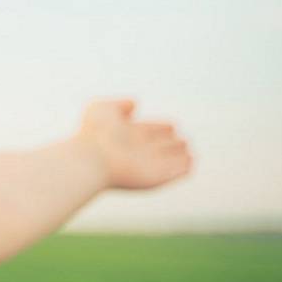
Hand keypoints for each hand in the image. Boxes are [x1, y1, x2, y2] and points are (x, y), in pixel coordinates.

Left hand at [71, 98, 193, 190]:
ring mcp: (148, 164)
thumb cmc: (93, 134)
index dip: (161, 128)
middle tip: (182, 140)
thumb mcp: (102, 109)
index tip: (171, 126)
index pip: (150, 130)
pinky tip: (190, 162)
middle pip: (159, 146)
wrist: (91, 160)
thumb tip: (134, 104)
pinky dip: (183, 167)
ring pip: (168, 159)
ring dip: (179, 155)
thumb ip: (118, 104)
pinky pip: (174, 173)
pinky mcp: (156, 177)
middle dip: (172, 143)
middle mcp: (138, 149)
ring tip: (188, 151)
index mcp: (127, 133)